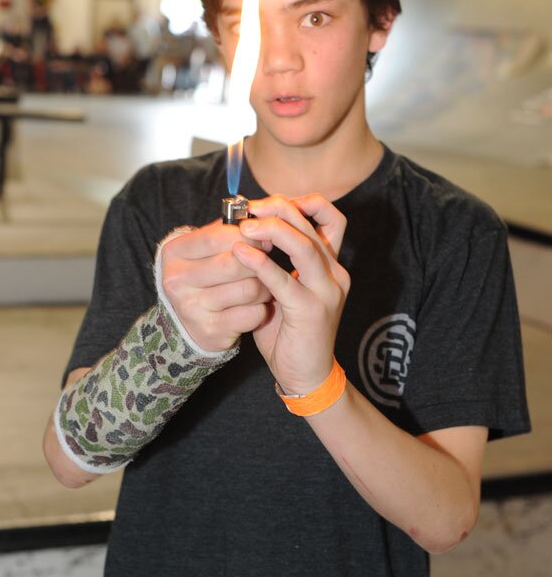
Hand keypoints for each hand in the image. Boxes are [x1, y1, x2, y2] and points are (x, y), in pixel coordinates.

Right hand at [160, 219, 271, 351]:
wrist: (188, 324)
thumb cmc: (204, 277)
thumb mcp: (204, 250)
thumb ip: (226, 231)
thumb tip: (257, 219)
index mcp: (174, 253)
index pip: (216, 237)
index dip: (246, 236)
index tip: (262, 239)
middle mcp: (176, 281)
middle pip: (234, 264)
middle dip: (259, 262)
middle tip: (267, 262)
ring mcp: (191, 309)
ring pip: (250, 289)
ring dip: (264, 287)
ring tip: (262, 285)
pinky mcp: (211, 332)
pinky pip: (253, 314)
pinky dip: (261, 309)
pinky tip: (254, 306)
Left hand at [231, 194, 349, 393]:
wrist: (306, 374)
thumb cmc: (290, 331)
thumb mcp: (286, 289)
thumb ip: (276, 263)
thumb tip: (247, 232)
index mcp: (331, 265)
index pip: (331, 217)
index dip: (303, 202)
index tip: (270, 202)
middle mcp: (334, 273)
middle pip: (314, 224)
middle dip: (280, 209)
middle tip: (250, 208)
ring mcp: (326, 292)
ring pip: (304, 246)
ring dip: (273, 230)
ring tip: (245, 226)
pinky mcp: (310, 311)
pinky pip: (284, 281)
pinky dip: (261, 264)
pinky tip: (240, 254)